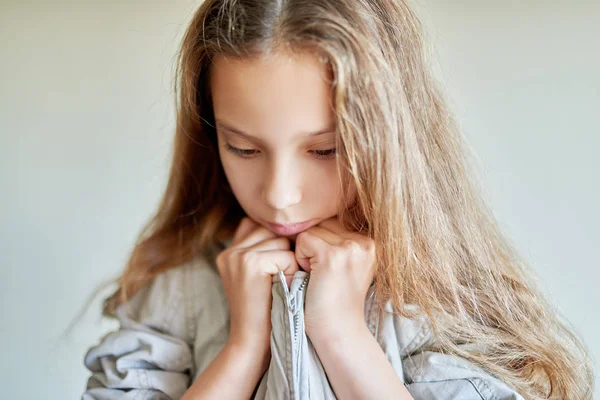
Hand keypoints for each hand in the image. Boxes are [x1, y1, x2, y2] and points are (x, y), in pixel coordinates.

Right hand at [216, 217, 300, 354]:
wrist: (252, 343)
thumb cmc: (265, 312)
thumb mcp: (260, 279)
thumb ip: (264, 252)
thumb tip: (291, 230)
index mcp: (228, 252)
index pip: (260, 227)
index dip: (276, 246)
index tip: (275, 272)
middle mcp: (229, 251)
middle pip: (273, 232)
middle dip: (284, 253)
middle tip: (277, 283)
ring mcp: (237, 256)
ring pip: (282, 242)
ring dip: (290, 263)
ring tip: (279, 286)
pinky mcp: (250, 262)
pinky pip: (286, 256)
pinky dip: (292, 273)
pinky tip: (281, 290)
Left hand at [294, 217, 376, 338]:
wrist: (338, 331)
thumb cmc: (336, 300)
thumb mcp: (348, 264)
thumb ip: (340, 239)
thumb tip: (314, 214)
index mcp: (373, 242)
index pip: (334, 221)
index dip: (324, 244)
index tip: (332, 271)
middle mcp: (366, 242)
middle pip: (323, 223)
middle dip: (315, 246)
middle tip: (324, 275)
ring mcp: (350, 248)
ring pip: (312, 230)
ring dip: (307, 253)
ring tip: (319, 276)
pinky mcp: (332, 256)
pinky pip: (303, 240)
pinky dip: (300, 259)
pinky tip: (312, 277)